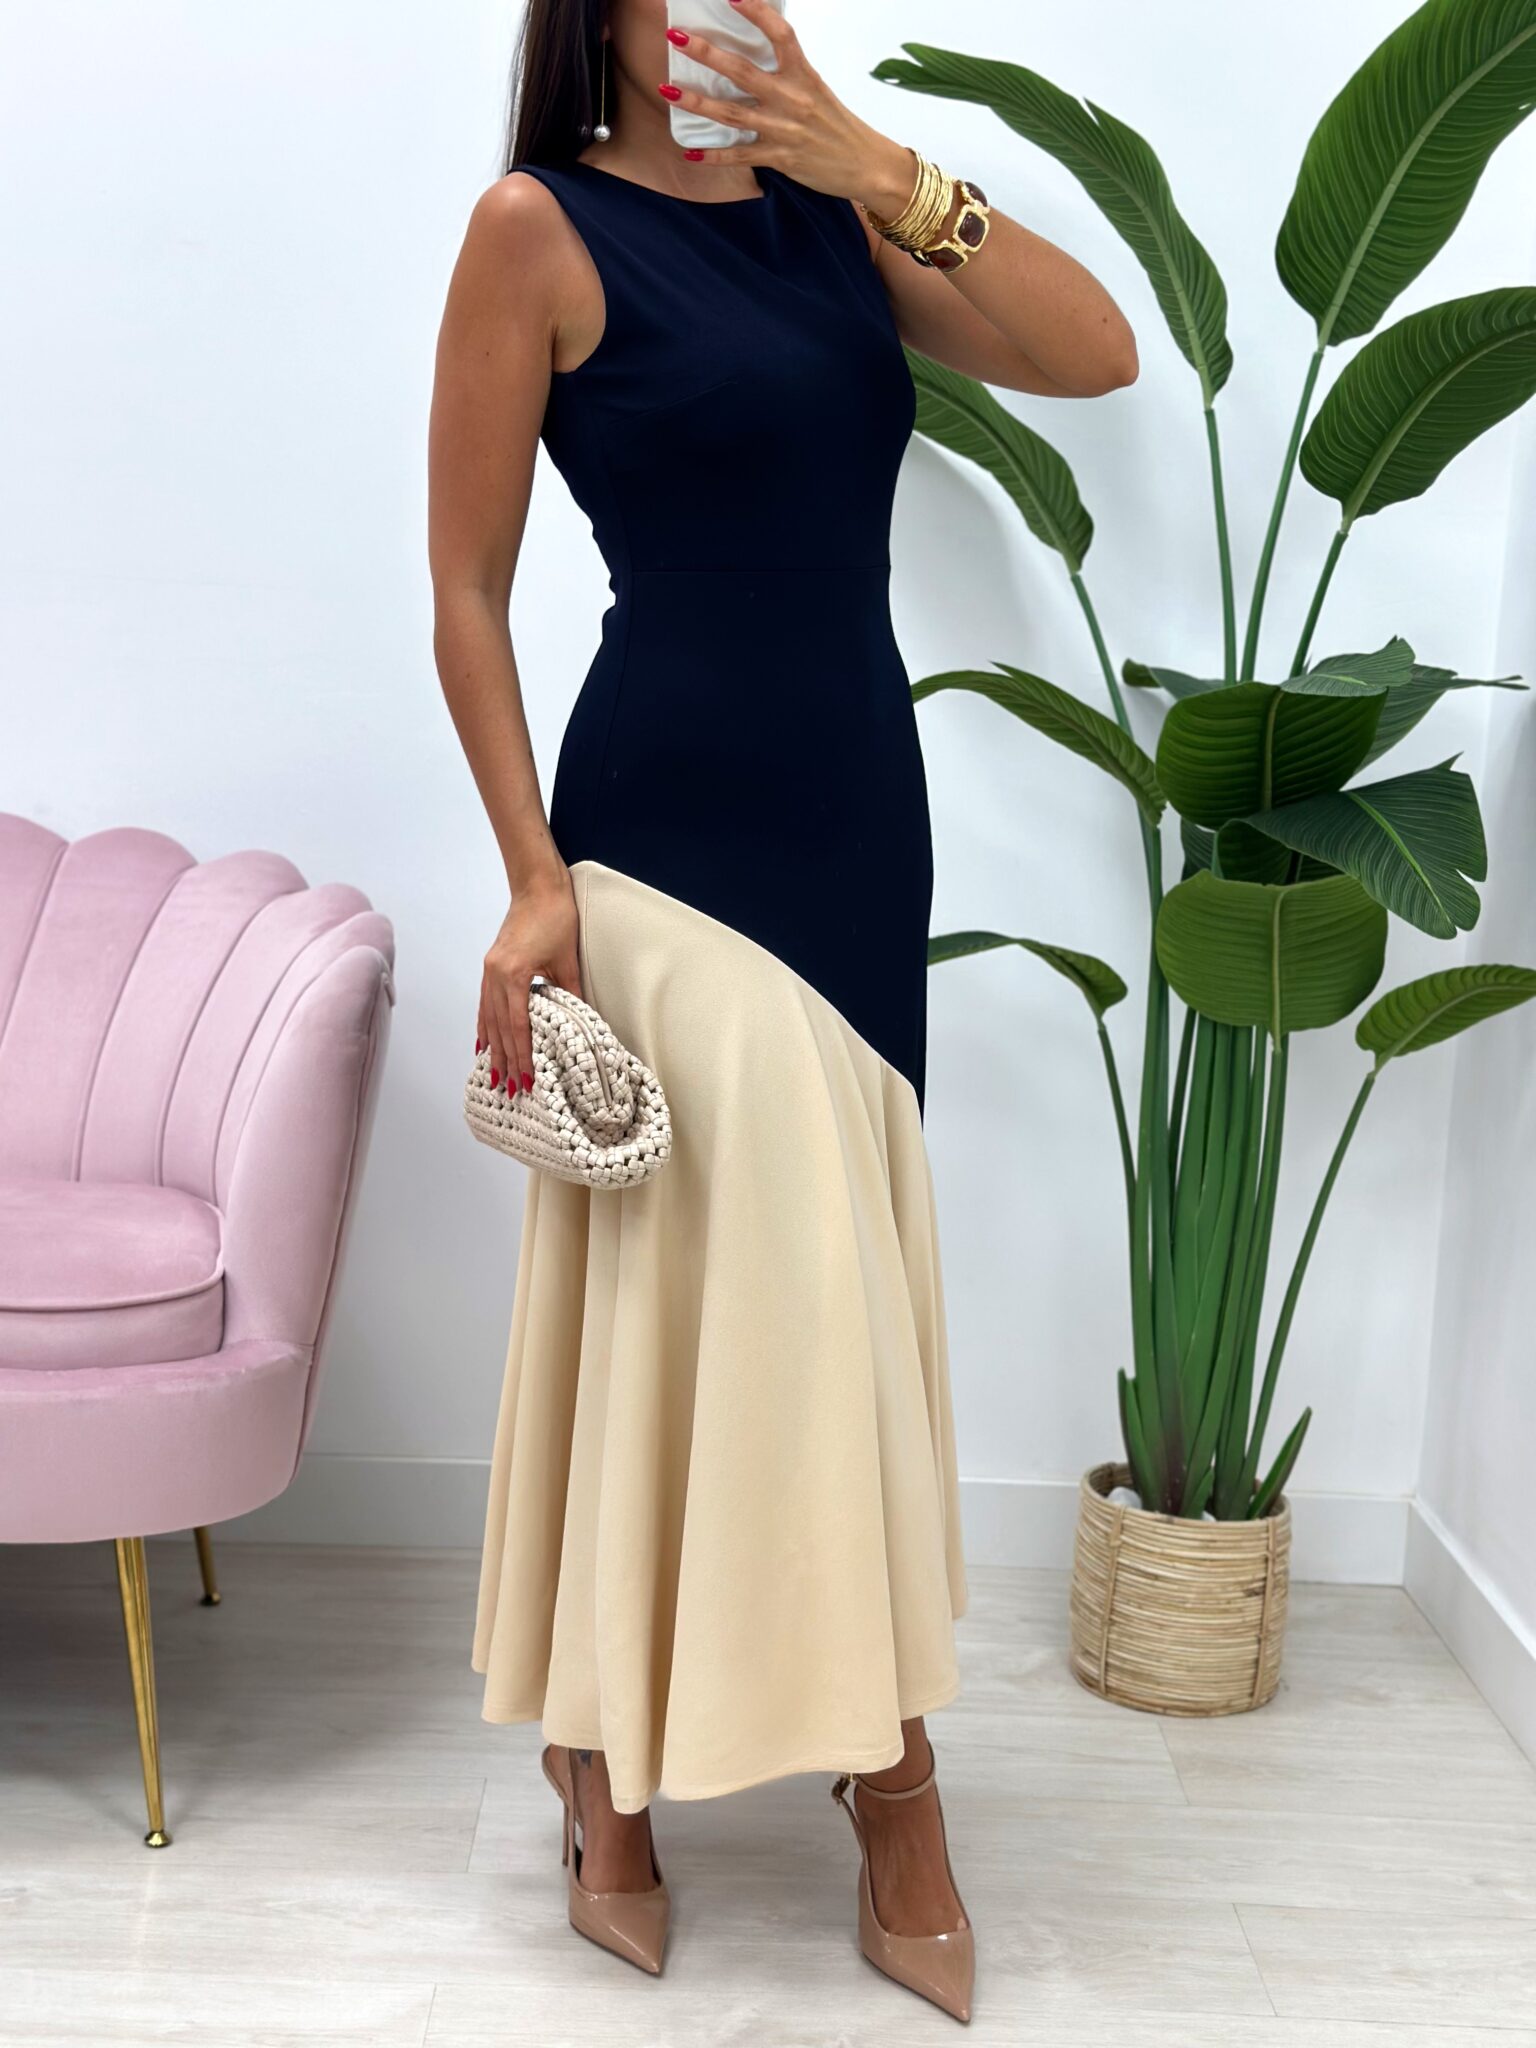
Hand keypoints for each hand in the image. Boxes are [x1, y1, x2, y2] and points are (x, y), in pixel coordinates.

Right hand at [478, 868, 582, 1099]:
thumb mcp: (567, 959)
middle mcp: (496, 975)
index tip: (526, 1079)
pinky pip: (485, 1003)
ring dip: (491, 1048)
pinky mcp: (491, 966)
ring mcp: (490, 970)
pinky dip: (485, 1025)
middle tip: (508, 1089)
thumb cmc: (555, 916)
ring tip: (493, 1075)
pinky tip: (484, 1042)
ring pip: (488, 1018)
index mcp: (514, 974)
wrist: (537, 886)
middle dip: (505, 1060)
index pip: (518, 1026)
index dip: (522, 1055)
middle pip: (499, 1027)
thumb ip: (572, 993)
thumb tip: (582, 1022)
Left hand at [661, 0, 915, 215]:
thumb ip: (788, 73)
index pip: (780, 34)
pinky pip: (740, 155)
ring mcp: (784, 130)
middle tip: (676, 36)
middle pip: (742, 71)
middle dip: (706, 52)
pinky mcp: (780, 159)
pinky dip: (714, 156)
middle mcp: (792, 99)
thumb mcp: (817, 90)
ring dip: (697, 102)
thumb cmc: (839, 126)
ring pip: (732, 113)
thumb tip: (756, 55)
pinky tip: (691, 152)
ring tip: (668, 90)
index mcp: (804, 75)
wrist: (867, 165)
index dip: (756, 12)